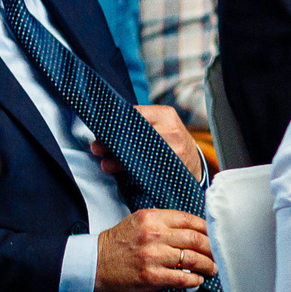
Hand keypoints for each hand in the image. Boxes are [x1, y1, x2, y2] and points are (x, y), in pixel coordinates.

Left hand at [93, 104, 207, 181]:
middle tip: (96, 148)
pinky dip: (134, 176)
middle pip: (136, 135)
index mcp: (165, 115)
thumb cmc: (168, 140)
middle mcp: (172, 131)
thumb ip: (137, 122)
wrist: (194, 159)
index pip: (134, 114)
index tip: (100, 130)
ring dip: (119, 161)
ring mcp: (175, 151)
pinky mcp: (175, 169)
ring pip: (140, 156)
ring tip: (105, 165)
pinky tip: (126, 177)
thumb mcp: (159, 124)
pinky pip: (149, 173)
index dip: (114, 123)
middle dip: (113, 143)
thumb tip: (103, 131)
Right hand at [93, 208, 215, 291]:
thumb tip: (193, 230)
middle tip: (217, 254)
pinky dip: (194, 279)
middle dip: (211, 248)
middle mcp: (153, 235)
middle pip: (195, 239)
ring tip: (211, 268)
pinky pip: (183, 278)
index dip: (207, 229)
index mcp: (151, 218)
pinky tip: (197, 279)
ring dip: (207, 265)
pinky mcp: (152, 276)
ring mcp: (153, 256)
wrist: (94, 263)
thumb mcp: (138, 223)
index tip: (214, 235)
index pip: (189, 220)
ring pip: (193, 259)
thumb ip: (163, 223)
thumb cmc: (118, 244)